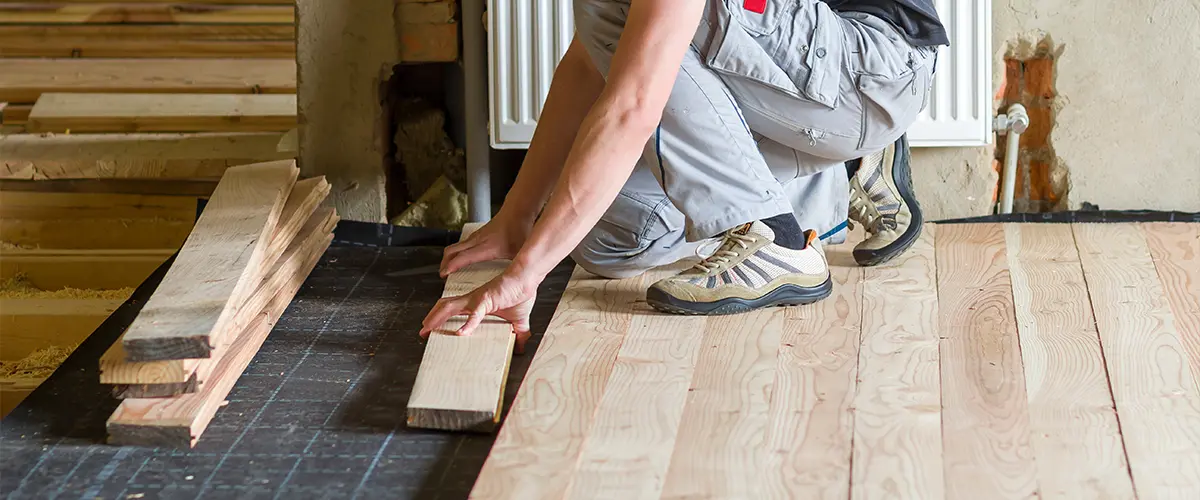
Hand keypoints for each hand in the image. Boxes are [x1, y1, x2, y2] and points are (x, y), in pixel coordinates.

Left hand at [419, 270, 538, 352]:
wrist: (527, 279)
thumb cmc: (520, 293)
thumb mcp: (519, 320)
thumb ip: (519, 333)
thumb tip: (521, 348)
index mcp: (476, 303)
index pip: (453, 309)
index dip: (440, 317)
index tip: (432, 329)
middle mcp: (472, 299)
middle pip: (445, 307)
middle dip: (432, 319)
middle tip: (422, 332)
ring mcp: (477, 299)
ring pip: (451, 307)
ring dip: (437, 318)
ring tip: (428, 329)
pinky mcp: (487, 300)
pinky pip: (475, 313)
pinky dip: (468, 323)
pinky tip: (461, 333)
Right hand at [440, 211, 533, 277]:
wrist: (518, 211)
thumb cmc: (519, 229)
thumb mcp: (519, 253)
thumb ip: (517, 267)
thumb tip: (520, 280)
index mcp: (486, 247)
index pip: (463, 257)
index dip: (451, 266)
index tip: (444, 274)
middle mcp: (477, 240)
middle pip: (452, 250)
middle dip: (444, 263)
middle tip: (443, 274)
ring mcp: (476, 236)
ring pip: (455, 246)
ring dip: (449, 257)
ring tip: (449, 268)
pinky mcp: (478, 234)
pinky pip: (462, 244)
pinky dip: (457, 252)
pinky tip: (462, 258)